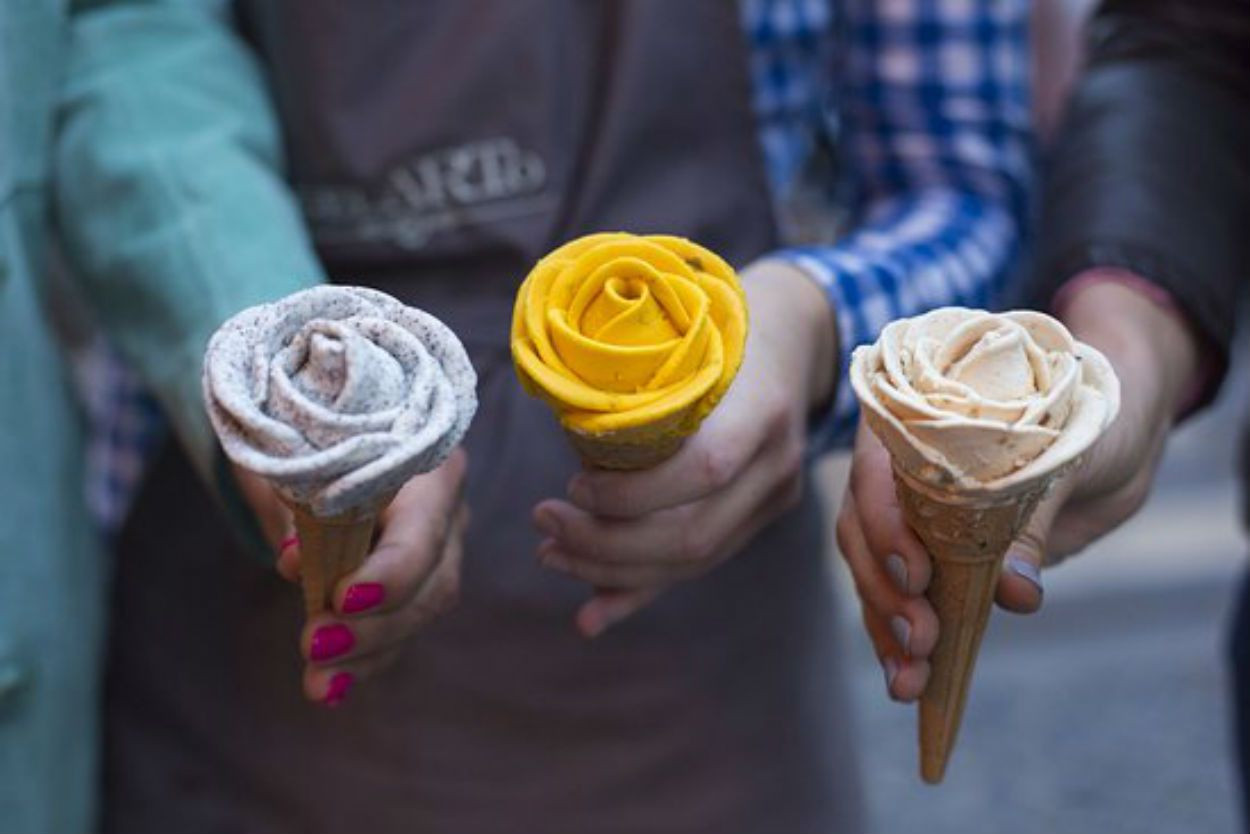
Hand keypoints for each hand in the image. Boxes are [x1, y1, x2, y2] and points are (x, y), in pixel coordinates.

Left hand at [235, 448, 468, 705]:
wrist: (319, 423)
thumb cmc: (305, 432)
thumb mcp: (292, 454)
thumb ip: (296, 502)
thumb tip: (296, 561)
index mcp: (426, 462)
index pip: (424, 528)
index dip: (391, 571)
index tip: (341, 598)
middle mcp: (447, 507)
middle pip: (433, 583)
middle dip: (376, 626)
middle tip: (314, 643)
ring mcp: (441, 547)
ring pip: (422, 613)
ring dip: (369, 654)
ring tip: (317, 682)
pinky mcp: (420, 579)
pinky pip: (403, 627)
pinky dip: (366, 660)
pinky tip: (329, 687)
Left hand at [532, 260, 836, 636]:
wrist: (790, 336)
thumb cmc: (715, 327)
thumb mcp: (680, 340)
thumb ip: (640, 395)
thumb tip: (567, 450)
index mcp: (762, 405)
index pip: (703, 470)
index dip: (631, 494)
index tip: (571, 484)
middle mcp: (779, 460)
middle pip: (694, 532)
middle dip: (605, 543)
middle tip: (544, 522)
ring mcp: (778, 493)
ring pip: (695, 559)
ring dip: (612, 569)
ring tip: (552, 553)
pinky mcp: (763, 514)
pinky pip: (698, 564)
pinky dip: (640, 589)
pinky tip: (593, 612)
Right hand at [837, 279, 1200, 700]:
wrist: (1113, 438)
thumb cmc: (1089, 421)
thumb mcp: (1070, 458)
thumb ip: (1034, 521)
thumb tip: (1014, 593)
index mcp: (916, 419)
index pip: (874, 468)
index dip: (885, 523)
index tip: (915, 574)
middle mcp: (897, 465)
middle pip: (861, 527)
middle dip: (883, 589)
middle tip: (921, 638)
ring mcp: (908, 514)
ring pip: (871, 569)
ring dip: (885, 626)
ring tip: (909, 682)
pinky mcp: (930, 558)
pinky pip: (898, 596)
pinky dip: (900, 639)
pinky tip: (911, 681)